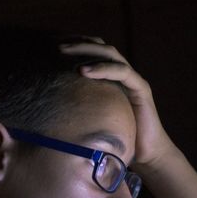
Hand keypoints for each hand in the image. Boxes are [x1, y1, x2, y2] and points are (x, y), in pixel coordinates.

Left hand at [59, 39, 178, 172]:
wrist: (147, 153)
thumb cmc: (119, 138)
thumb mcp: (94, 119)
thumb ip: (80, 109)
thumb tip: (49, 109)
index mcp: (113, 78)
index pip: (96, 52)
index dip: (78, 45)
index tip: (55, 45)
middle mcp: (124, 74)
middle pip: (101, 48)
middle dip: (79, 44)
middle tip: (57, 46)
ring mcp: (134, 80)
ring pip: (111, 54)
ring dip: (87, 51)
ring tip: (66, 53)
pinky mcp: (141, 88)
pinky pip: (122, 72)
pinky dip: (103, 68)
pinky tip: (84, 71)